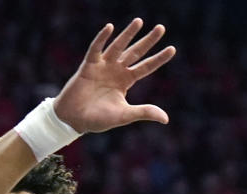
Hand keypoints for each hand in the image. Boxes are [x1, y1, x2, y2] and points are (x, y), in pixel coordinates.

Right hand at [54, 18, 175, 132]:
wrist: (74, 120)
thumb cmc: (98, 119)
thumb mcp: (125, 115)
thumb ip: (144, 112)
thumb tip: (166, 119)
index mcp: (126, 81)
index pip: (146, 67)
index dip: (159, 58)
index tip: (172, 49)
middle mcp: (116, 70)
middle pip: (136, 52)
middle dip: (148, 40)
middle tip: (161, 28)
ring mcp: (102, 66)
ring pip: (118, 46)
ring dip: (128, 34)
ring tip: (139, 21)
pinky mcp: (88, 66)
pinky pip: (96, 49)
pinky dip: (102, 38)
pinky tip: (110, 27)